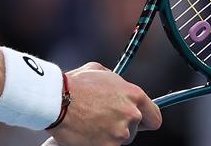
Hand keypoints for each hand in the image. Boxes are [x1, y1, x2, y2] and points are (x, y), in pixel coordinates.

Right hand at [42, 62, 161, 144]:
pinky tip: (84, 132)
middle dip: (120, 126)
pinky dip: (96, 142)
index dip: (146, 120)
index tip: (139, 122)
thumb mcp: (98, 71)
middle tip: (102, 121)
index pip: (154, 117)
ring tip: (88, 123)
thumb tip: (118, 86)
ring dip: (107, 135)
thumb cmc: (74, 83)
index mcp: (133, 94)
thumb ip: (115, 82)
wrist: (55, 99)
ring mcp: (120, 133)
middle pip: (134, 130)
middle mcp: (131, 114)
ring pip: (119, 139)